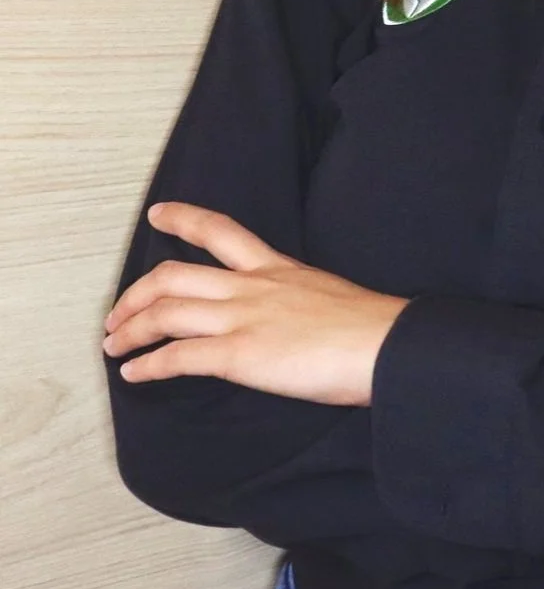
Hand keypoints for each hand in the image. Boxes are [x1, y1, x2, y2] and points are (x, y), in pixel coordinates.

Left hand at [102, 202, 408, 404]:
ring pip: (166, 311)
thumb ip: (297, 302)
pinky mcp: (240, 354)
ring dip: (131, 329)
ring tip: (114, 344)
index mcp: (277, 268)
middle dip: (136, 293)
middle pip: (174, 275)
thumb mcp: (327, 296)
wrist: (384, 344)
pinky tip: (135, 374)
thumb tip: (286, 322)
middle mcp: (252, 286)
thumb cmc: (369, 327)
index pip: (221, 231)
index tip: (159, 214)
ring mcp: (243, 317)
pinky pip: (178, 356)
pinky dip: (148, 365)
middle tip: (117, 311)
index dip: (183, 219)